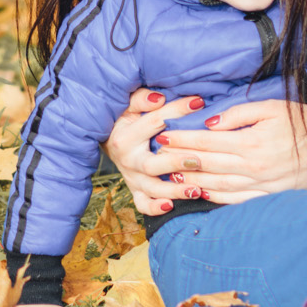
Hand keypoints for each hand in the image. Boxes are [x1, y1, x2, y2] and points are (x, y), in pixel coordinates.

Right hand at [103, 88, 209, 214]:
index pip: (155, 122)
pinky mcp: (135, 190)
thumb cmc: (125, 118)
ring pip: (152, 189)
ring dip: (174, 190)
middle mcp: (127, 160)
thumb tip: (159, 98)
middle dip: (176, 163)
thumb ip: (141, 98)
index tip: (199, 103)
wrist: (108, 139)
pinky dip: (155, 208)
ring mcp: (132, 177)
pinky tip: (171, 206)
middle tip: (199, 160)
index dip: (177, 110)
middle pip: (151, 165)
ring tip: (196, 190)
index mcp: (126, 137)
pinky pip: (143, 205)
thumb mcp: (129, 104)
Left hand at [154, 98, 306, 205]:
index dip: (183, 139)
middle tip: (158, 156)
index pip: (207, 142)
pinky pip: (235, 200)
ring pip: (217, 186)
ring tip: (170, 177)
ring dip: (191, 182)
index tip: (164, 136)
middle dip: (180, 160)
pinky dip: (215, 198)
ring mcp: (260, 185)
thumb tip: (210, 124)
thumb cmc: (300, 122)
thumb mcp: (270, 108)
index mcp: (252, 143)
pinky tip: (201, 193)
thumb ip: (238, 115)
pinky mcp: (268, 196)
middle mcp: (253, 167)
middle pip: (207, 165)